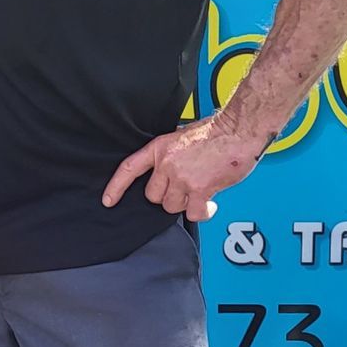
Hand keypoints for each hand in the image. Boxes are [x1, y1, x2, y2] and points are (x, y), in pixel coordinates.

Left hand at [101, 114, 268, 222]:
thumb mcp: (181, 137)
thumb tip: (168, 171)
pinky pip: (193, 214)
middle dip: (167, 195)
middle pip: (153, 195)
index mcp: (160, 148)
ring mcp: (182, 178)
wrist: (237, 132)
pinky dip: (202, 213)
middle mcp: (167, 164)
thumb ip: (170, 155)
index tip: (109, 200)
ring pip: (172, 206)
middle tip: (184, 188)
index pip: (130, 169)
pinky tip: (209, 205)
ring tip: (199, 192)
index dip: (117, 186)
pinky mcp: (199, 190)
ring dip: (185, 203)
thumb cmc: (215, 132)